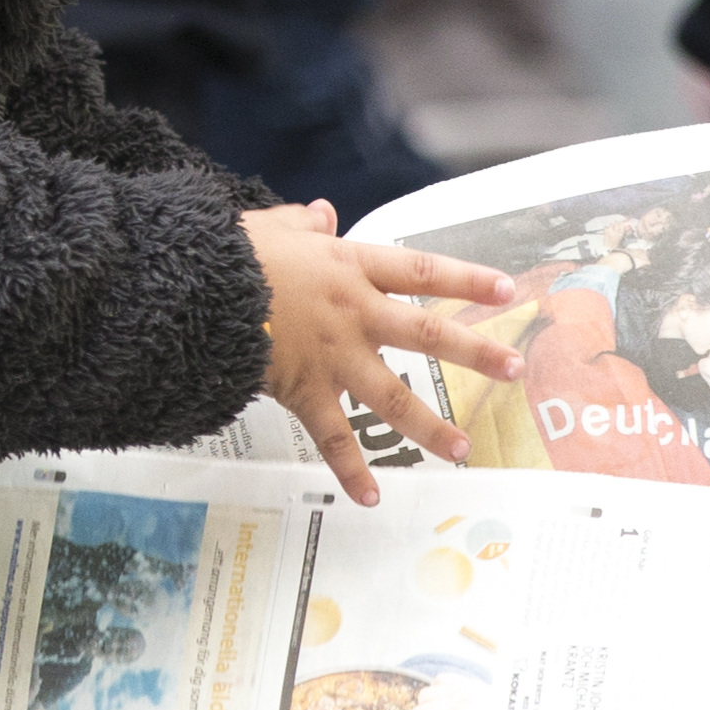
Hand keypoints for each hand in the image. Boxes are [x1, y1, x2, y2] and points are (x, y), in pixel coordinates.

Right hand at [241, 201, 516, 506]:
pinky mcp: (304, 391)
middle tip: (514, 370)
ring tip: (462, 450)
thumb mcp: (271, 227)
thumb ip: (303, 223)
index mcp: (349, 267)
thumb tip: (322, 214)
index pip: (421, 271)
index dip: (466, 280)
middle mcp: (352, 312)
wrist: (195, 288)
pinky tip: (371, 496)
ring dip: (430, 426)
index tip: (507, 291)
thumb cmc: (230, 254)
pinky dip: (351, 469)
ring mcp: (332, 355)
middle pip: (426, 334)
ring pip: (392, 396)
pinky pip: (333, 437)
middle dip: (474, 353)